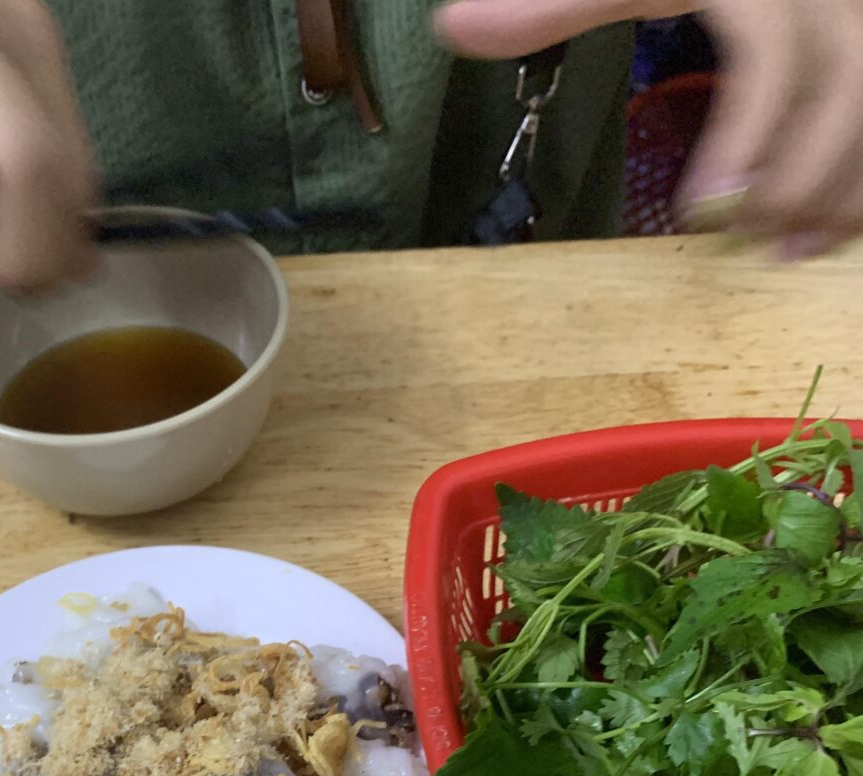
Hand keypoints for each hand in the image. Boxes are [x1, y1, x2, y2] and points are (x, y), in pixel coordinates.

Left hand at [434, 1, 862, 256]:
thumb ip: (558, 4)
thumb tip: (451, 27)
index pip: (767, 53)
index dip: (744, 136)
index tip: (701, 212)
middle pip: (847, 91)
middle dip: (798, 177)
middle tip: (747, 242)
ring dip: (841, 192)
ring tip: (786, 252)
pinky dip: (861, 188)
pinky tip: (826, 232)